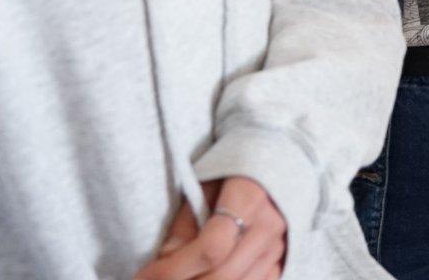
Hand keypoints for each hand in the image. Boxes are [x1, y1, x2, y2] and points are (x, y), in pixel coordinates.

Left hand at [137, 178, 286, 279]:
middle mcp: (269, 226)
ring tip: (182, 277)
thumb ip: (185, 223)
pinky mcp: (283, 259)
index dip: (174, 269)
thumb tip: (165, 259)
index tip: (146, 275)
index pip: (211, 248)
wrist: (275, 161)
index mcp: (249, 198)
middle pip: (223, 275)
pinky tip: (206, 276)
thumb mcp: (203, 184)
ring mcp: (279, 246)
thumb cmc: (231, 169)